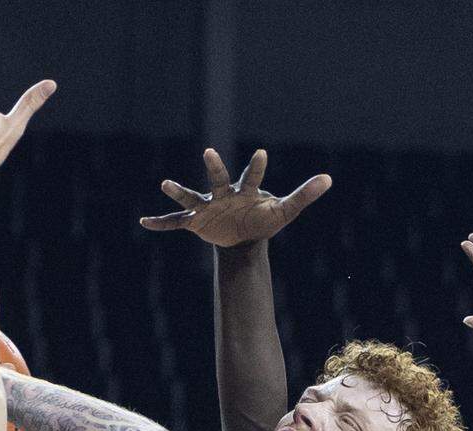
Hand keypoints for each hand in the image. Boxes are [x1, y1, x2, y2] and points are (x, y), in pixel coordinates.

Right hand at [140, 148, 330, 247]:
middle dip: (214, 167)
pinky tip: (143, 221)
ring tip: (164, 183)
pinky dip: (160, 223)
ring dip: (179, 192)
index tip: (262, 153)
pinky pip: (176, 223)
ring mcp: (208, 207)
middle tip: (209, 151)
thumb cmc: (264, 219)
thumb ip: (305, 195)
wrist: (245, 237)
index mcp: (246, 191)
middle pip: (219, 179)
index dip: (258, 166)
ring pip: (192, 198)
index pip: (253, 177)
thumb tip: (329, 178)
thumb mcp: (285, 211)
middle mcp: (224, 194)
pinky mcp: (197, 223)